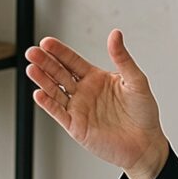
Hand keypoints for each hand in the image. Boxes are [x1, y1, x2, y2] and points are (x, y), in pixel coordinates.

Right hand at [26, 31, 170, 178]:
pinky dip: (48, 103)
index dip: (59, 52)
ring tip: (32, 69)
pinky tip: (39, 93)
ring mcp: (78, 108)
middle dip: (45, 62)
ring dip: (43, 80)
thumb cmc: (143, 113)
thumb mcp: (136, 81)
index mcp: (96, 78)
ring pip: (55, 91)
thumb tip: (115, 34)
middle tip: (32, 52)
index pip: (72, 61)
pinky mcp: (76, 126)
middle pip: (59, 73)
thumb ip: (122, 58)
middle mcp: (84, 92)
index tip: (46, 42)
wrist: (145, 144)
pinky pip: (58, 112)